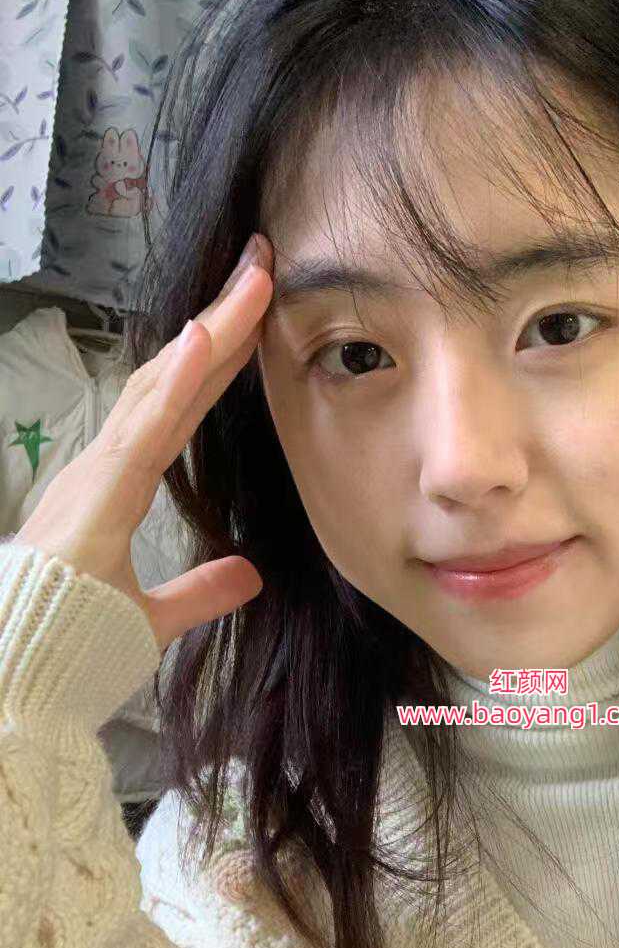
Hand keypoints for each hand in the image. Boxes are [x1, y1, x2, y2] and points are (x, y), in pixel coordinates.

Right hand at [15, 233, 274, 652]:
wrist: (14, 682)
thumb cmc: (69, 648)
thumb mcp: (151, 618)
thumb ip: (198, 594)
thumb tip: (249, 575)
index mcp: (115, 486)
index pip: (178, 408)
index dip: (216, 359)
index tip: (256, 314)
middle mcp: (104, 468)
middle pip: (173, 382)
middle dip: (222, 323)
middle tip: (264, 266)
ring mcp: (97, 477)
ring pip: (162, 390)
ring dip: (212, 334)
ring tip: (253, 281)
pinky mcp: (95, 498)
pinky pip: (143, 433)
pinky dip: (175, 384)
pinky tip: (205, 339)